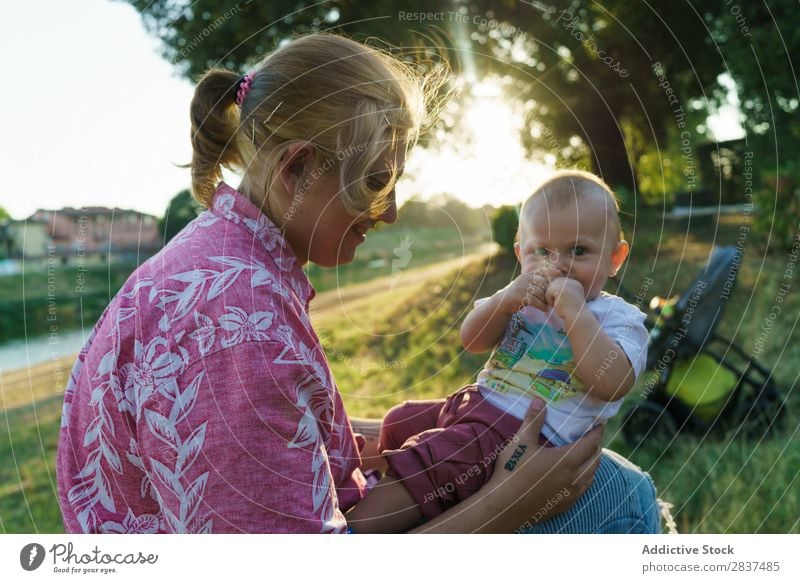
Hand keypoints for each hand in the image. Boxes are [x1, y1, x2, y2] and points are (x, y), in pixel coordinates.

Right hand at [484, 398, 601, 531]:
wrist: (504, 506)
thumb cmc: (512, 471)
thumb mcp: (521, 442)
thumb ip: (533, 420)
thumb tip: (539, 400)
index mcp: (567, 461)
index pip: (591, 443)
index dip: (597, 432)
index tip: (600, 423)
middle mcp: (574, 478)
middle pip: (595, 460)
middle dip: (597, 446)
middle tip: (593, 436)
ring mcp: (570, 494)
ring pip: (591, 476)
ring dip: (593, 463)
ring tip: (588, 455)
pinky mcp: (564, 505)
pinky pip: (583, 490)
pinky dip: (586, 479)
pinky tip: (578, 478)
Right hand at [497, 267, 560, 314]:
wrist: (503, 302)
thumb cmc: (520, 294)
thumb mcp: (529, 284)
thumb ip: (541, 280)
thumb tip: (559, 271)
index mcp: (528, 274)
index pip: (544, 275)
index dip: (550, 283)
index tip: (554, 290)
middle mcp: (524, 278)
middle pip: (543, 284)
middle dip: (548, 293)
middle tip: (551, 300)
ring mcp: (520, 286)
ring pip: (539, 293)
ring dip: (545, 301)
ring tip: (548, 306)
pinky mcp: (518, 296)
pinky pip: (534, 301)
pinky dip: (541, 306)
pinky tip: (544, 309)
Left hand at [545, 276, 585, 320]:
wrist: (577, 317)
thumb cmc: (573, 312)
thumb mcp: (569, 299)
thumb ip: (562, 292)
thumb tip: (550, 287)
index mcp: (575, 283)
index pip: (559, 284)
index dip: (558, 294)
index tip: (565, 302)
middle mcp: (571, 281)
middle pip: (553, 285)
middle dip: (554, 295)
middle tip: (562, 304)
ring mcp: (565, 283)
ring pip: (549, 288)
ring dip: (552, 298)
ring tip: (561, 304)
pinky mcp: (559, 288)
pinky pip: (547, 293)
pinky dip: (550, 301)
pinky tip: (558, 305)